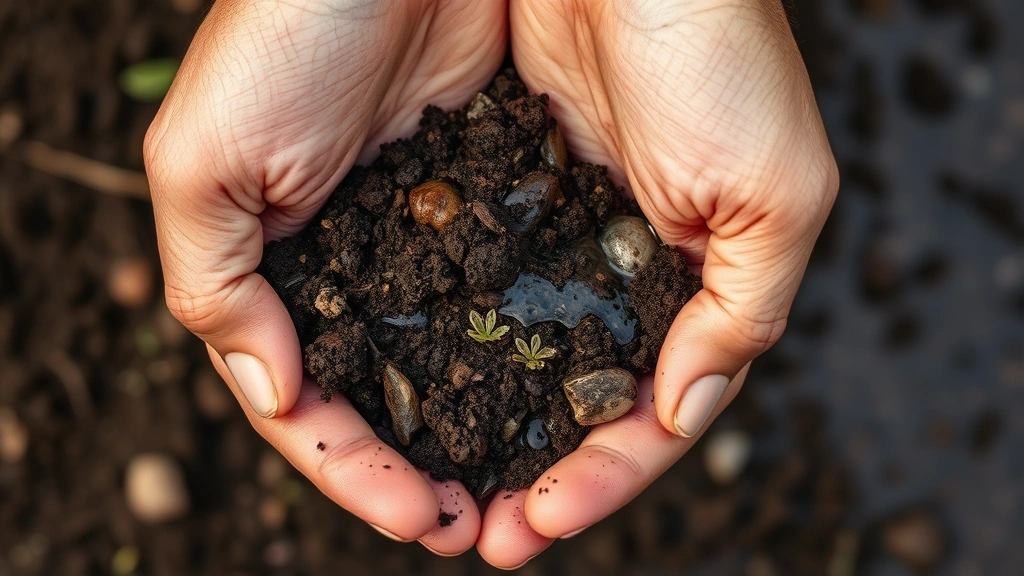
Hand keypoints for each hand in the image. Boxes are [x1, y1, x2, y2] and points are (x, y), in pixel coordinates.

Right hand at [143, 0, 506, 554]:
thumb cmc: (283, 33)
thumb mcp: (205, 161)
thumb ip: (217, 286)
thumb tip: (272, 389)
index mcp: (285, 273)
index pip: (313, 402)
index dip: (360, 470)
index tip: (423, 518)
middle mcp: (360, 266)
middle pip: (391, 396)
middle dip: (427, 470)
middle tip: (478, 527)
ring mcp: (431, 238)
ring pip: (456, 360)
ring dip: (485, 430)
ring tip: (528, 491)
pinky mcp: (497, 200)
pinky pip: (514, 296)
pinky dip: (530, 353)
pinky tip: (560, 397)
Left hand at [476, 0, 837, 566]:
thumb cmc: (718, 54)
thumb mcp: (774, 193)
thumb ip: (741, 315)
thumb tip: (684, 410)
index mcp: (688, 285)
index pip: (648, 412)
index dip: (600, 479)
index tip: (537, 525)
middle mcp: (615, 269)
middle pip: (571, 400)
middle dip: (531, 474)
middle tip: (481, 536)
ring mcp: (551, 234)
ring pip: (513, 357)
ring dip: (478, 425)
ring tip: (433, 491)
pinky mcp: (490, 188)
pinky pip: (463, 288)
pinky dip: (442, 343)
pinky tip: (407, 388)